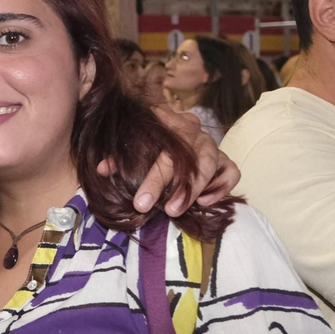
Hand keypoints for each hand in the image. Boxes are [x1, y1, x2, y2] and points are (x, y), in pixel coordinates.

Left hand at [105, 104, 239, 215]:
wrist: (171, 130)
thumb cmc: (147, 142)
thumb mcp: (130, 145)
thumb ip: (118, 157)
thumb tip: (102, 169)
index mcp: (167, 122)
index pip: (164, 149)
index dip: (153, 178)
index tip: (141, 203)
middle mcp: (192, 131)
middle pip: (189, 158)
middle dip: (177, 187)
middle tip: (166, 211)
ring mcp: (211, 144)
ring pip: (211, 163)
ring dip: (195, 189)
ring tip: (178, 210)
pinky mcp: (226, 159)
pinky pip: (232, 172)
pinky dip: (221, 187)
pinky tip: (205, 202)